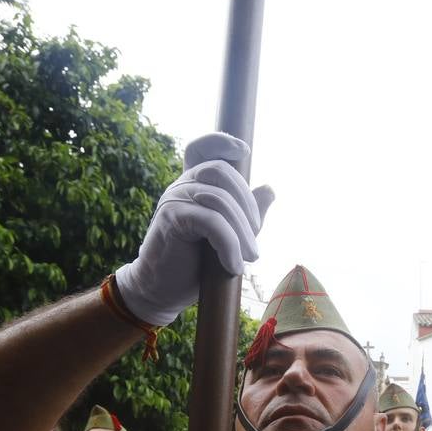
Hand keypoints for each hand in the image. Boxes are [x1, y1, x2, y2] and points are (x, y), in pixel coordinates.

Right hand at [115, 132, 274, 325]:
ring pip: (220, 200)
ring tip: (250, 258)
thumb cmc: (195, 263)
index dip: (220, 141)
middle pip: (222, 172)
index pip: (201, 148)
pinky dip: (230, 246)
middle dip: (248, 206)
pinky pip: (212, 222)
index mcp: (193, 185)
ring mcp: (174, 198)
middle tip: (255, 241)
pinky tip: (234, 266)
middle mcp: (182, 185)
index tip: (244, 150)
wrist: (163, 289)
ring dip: (243, 233)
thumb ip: (246, 213)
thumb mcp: (228, 235)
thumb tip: (268, 188)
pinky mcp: (171, 217)